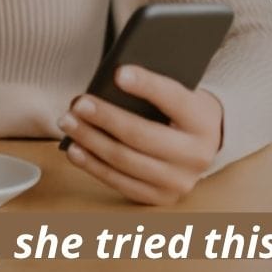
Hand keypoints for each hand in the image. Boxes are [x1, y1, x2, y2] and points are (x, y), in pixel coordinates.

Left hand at [57, 65, 223, 204]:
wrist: (203, 144)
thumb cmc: (180, 109)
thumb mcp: (178, 92)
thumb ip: (152, 88)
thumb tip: (109, 82)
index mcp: (202, 120)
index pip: (172, 98)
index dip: (145, 85)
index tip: (118, 73)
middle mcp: (196, 155)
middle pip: (141, 135)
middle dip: (105, 118)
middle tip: (78, 104)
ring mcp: (179, 181)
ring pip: (125, 161)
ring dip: (91, 141)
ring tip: (68, 123)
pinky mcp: (161, 198)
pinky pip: (120, 183)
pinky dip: (93, 165)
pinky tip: (74, 150)